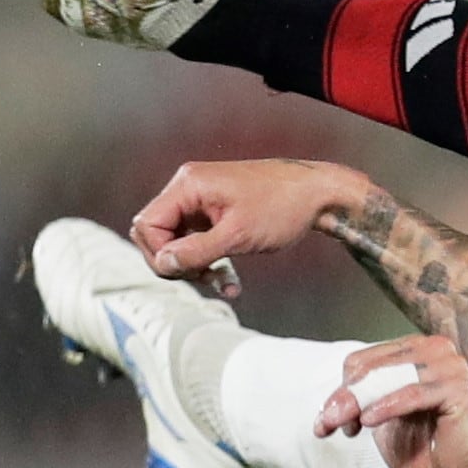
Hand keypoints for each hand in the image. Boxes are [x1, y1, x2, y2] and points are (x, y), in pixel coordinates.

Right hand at [129, 159, 371, 292]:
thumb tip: (163, 263)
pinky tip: (229, 281)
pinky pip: (198, 242)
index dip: (160, 254)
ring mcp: (202, 200)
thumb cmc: (284, 206)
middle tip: (204, 277)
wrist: (319, 195)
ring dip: (195, 266)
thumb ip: (196, 251)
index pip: (148, 225)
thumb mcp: (237, 235)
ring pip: (178, 242)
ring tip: (223, 282)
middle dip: (177, 263)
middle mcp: (190, 188)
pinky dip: (209, 261)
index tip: (188, 272)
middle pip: (157, 234)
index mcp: (189, 185)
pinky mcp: (215, 213)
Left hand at [316, 335, 467, 467]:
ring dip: (360, 403)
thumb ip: (358, 403)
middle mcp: (434, 349)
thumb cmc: (424, 446)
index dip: (342, 391)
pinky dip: (386, 407)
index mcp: (415, 349)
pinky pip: (411, 393)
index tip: (334, 422)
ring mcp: (448, 366)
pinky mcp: (457, 388)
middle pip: (369, 367)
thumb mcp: (380, 419)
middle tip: (328, 425)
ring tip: (347, 427)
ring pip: (387, 378)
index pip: (362, 360)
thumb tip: (328, 408)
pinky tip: (368, 422)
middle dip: (345, 398)